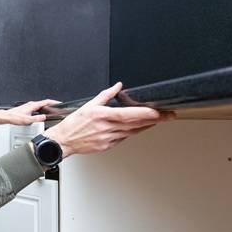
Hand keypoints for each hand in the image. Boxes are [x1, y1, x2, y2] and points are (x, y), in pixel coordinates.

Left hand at [0, 99, 61, 125]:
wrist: (7, 117)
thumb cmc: (14, 117)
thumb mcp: (27, 120)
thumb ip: (36, 119)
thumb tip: (44, 117)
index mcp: (33, 105)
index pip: (46, 101)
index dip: (53, 102)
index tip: (59, 103)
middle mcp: (31, 104)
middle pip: (44, 103)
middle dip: (51, 105)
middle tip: (56, 107)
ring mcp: (29, 106)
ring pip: (40, 106)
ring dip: (46, 107)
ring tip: (50, 111)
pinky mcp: (27, 109)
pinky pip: (36, 108)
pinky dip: (41, 110)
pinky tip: (40, 114)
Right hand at [45, 82, 175, 157]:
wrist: (64, 141)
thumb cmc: (73, 124)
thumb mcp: (88, 105)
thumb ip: (105, 95)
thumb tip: (118, 86)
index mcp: (103, 116)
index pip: (129, 114)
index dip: (146, 113)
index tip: (158, 112)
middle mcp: (107, 128)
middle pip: (136, 124)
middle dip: (154, 119)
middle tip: (168, 115)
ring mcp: (109, 139)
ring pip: (133, 132)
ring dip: (147, 126)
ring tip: (159, 120)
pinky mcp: (108, 146)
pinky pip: (125, 138)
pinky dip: (133, 132)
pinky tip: (139, 128)